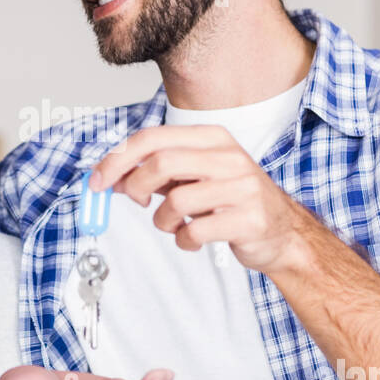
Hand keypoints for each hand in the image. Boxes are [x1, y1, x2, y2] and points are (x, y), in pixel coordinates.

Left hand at [89, 125, 314, 276]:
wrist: (282, 231)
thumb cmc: (232, 202)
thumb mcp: (196, 177)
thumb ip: (158, 173)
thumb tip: (111, 177)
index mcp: (212, 139)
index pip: (153, 138)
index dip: (118, 160)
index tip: (98, 181)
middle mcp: (229, 157)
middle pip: (162, 163)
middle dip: (136, 187)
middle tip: (137, 202)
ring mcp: (242, 187)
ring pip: (177, 200)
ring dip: (163, 221)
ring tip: (174, 225)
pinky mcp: (248, 219)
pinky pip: (195, 231)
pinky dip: (184, 241)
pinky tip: (194, 240)